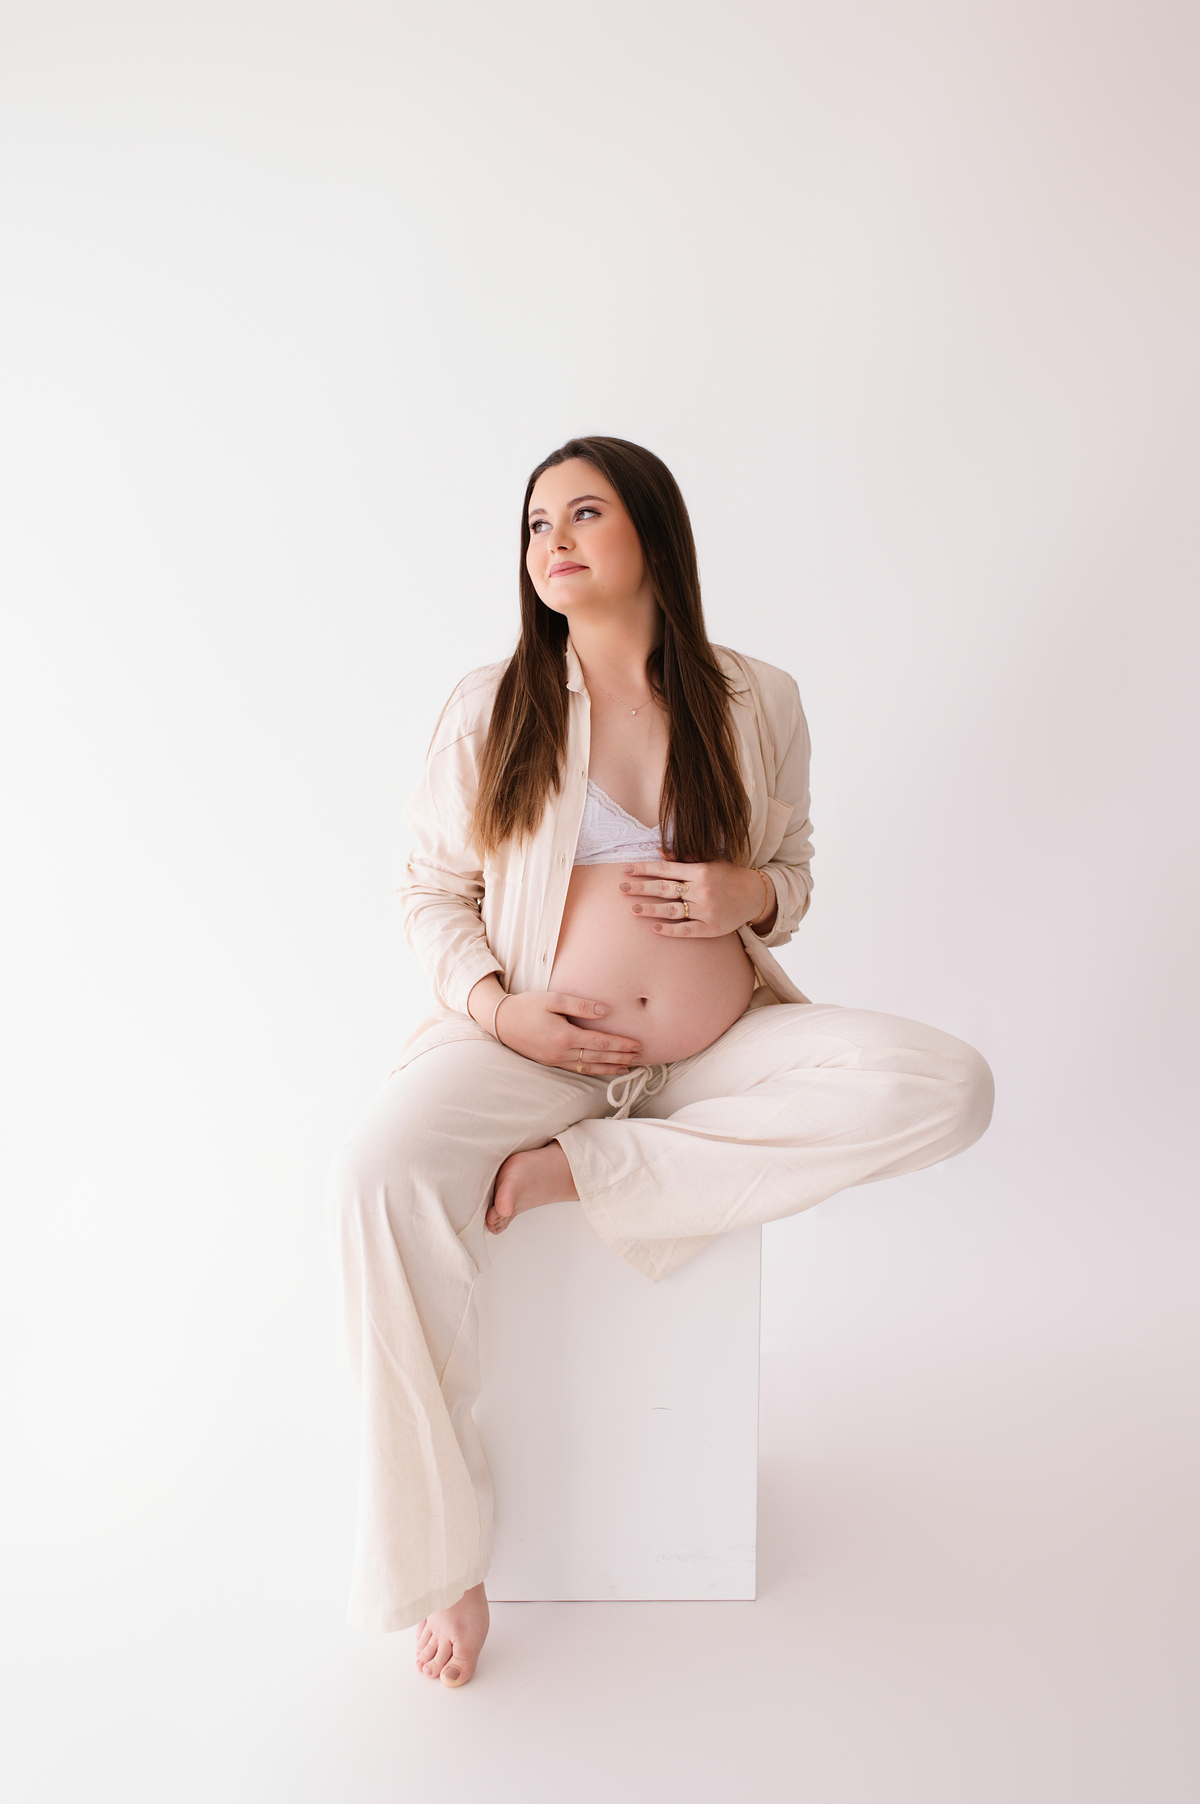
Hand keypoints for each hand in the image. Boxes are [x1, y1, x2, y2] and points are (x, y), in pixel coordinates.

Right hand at [491, 990, 642, 1075]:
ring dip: (611, 1067)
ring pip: (589, 1067)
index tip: (637, 1044)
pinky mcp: (551, 1062)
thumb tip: (605, 1011)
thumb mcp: (552, 999)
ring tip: (629, 1066)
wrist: (500, 1021)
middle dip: (621, 1057)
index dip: (620, 1044)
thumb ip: (580, 1005)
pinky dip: (594, 1070)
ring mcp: (555, 1060)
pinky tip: (604, 1069)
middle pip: (598, 1058)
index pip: (600, 1043)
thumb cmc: (526, 1006)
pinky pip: (577, 1070)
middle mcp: (561, 1053)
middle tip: (641, 1056)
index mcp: (564, 1036)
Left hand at [618, 859, 773, 937]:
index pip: (666, 869)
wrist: (756, 895)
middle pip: (665, 889)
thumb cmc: (728, 877)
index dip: (644, 869)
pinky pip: (686, 929)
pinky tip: (655, 928)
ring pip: (672, 910)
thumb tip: (657, 851)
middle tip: (622, 888)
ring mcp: (706, 910)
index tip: (626, 870)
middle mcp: (702, 890)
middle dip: (641, 888)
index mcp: (700, 871)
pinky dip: (670, 930)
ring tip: (633, 908)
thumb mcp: (709, 862)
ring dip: (651, 909)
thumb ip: (683, 859)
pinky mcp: (711, 928)